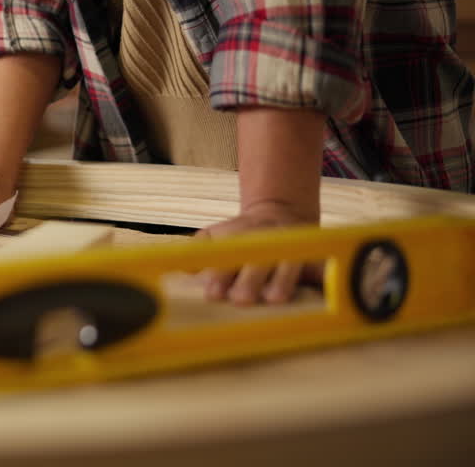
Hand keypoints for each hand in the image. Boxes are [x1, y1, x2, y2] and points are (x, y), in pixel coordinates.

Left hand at [197, 200, 321, 304]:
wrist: (280, 214)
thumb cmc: (241, 234)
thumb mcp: (216, 234)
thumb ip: (199, 249)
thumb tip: (183, 266)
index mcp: (241, 241)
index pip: (228, 260)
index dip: (220, 277)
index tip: (212, 294)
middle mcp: (267, 246)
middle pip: (258, 264)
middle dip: (250, 281)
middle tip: (241, 299)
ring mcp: (291, 251)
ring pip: (288, 266)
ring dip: (282, 282)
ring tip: (275, 299)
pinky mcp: (314, 259)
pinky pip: (323, 269)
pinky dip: (327, 279)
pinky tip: (330, 294)